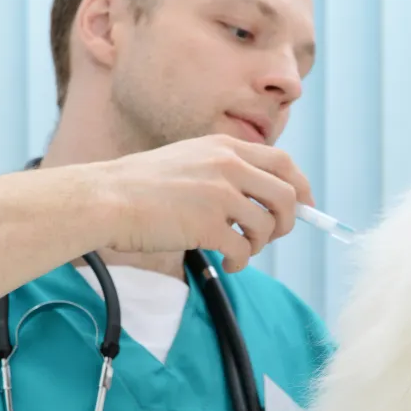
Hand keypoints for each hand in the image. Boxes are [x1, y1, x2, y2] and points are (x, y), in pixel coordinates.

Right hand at [93, 134, 314, 271]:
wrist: (105, 198)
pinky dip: (241, 262)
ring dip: (259, 245)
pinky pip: (243, 250)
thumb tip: (268, 198)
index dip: (301, 187)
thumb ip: (226, 170)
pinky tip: (228, 264)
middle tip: (271, 236)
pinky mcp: (207, 225)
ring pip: (267, 226)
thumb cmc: (142, 186)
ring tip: (240, 250)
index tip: (305, 208)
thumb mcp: (190, 159)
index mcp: (225, 147)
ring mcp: (219, 194)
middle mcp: (228, 165)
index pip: (284, 162)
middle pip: (286, 195)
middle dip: (287, 222)